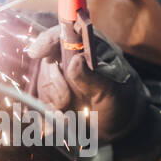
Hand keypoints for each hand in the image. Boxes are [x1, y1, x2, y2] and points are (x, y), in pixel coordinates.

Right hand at [25, 23, 160, 160]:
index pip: (63, 34)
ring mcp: (60, 79)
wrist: (121, 126)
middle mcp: (71, 59)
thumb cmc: (123, 101)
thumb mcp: (113, 91)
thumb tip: (75, 61)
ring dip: (50, 104)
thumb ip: (94, 78)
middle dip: (53, 84)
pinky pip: (39, 103)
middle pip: (47, 63)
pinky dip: (45, 116)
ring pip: (42, 85)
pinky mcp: (53, 98)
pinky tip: (55, 123)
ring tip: (68, 117)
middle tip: (64, 101)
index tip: (37, 52)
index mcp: (89, 48)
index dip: (47, 40)